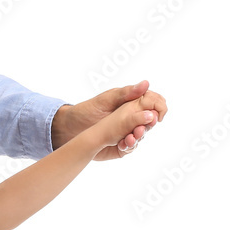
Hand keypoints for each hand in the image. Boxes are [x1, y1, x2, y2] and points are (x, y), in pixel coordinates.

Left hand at [52, 80, 166, 159]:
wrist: (69, 128)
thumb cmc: (86, 110)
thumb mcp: (105, 100)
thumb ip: (125, 93)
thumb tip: (146, 84)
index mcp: (131, 103)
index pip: (154, 102)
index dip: (159, 107)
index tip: (157, 113)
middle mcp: (133, 118)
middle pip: (151, 120)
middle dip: (150, 124)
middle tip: (141, 127)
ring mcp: (128, 132)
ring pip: (142, 135)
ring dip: (139, 136)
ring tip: (130, 136)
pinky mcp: (121, 144)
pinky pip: (131, 146)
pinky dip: (129, 145)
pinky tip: (122, 144)